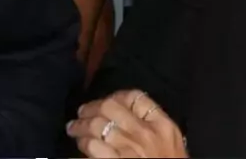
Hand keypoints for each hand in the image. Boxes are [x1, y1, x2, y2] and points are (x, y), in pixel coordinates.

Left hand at [67, 90, 186, 157]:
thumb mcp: (172, 145)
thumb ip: (154, 127)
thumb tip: (126, 116)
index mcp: (163, 126)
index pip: (136, 97)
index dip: (116, 96)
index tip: (107, 101)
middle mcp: (146, 134)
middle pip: (111, 107)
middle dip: (92, 108)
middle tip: (81, 112)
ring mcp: (131, 149)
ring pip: (98, 125)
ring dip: (81, 126)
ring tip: (74, 128)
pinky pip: (94, 147)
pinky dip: (84, 143)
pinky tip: (81, 144)